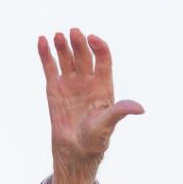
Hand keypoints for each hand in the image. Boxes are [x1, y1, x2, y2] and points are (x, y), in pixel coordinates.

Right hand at [37, 28, 143, 183]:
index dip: (99, 47)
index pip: (103, 60)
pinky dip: (45, 53)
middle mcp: (87, 80)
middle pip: (84, 55)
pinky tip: (42, 40)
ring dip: (63, 46)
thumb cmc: (95, 138)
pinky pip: (50, 66)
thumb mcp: (108, 123)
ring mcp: (70, 82)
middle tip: (74, 33)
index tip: (92, 39)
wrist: (74, 150)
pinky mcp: (54, 87)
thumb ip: (121, 111)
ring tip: (59, 36)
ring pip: (67, 58)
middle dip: (79, 43)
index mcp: (104, 85)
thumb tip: (140, 108)